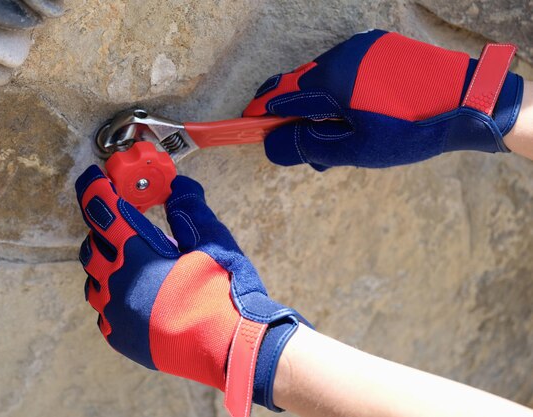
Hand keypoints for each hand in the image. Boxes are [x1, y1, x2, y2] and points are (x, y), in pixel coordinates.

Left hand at [75, 166, 306, 416]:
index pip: (104, 212)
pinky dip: (114, 297)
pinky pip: (104, 311)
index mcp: (137, 255)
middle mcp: (117, 283)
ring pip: (94, 281)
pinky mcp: (120, 338)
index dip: (94, 190)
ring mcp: (115, 314)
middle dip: (102, 232)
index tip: (91, 179)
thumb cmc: (223, 292)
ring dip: (106, 266)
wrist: (230, 348)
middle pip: (92, 247)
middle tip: (122, 226)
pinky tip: (136, 296)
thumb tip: (177, 185)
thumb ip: (190, 209)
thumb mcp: (213, 242)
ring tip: (131, 263)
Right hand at [244, 29, 522, 170]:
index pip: (280, 94)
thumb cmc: (410, 129)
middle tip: (303, 145)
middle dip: (294, 114)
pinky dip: (341, 94)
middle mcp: (343, 54)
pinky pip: (347, 71)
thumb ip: (308, 145)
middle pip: (300, 85)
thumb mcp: (356, 148)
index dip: (260, 112)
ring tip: (337, 138)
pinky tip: (357, 116)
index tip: (246, 126)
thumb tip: (270, 144)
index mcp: (332, 77)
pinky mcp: (382, 49)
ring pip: (324, 78)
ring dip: (319, 106)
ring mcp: (364, 48)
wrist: (469, 101)